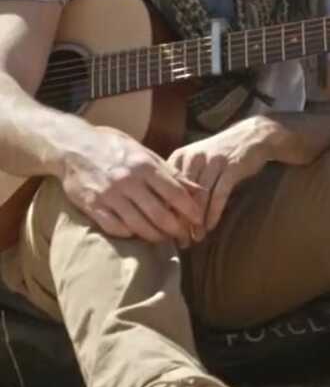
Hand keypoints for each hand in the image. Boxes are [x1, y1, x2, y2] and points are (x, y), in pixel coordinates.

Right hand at [58, 125, 202, 242]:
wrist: (73, 146)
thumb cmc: (115, 148)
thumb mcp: (145, 154)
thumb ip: (171, 173)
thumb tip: (197, 190)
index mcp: (145, 166)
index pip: (176, 194)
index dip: (191, 211)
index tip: (199, 221)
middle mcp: (129, 181)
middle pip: (159, 214)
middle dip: (176, 230)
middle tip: (185, 237)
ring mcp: (109, 195)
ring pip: (138, 225)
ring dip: (155, 236)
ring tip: (165, 239)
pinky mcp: (92, 206)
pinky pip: (114, 227)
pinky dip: (129, 234)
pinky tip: (138, 234)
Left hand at [167, 118, 272, 241]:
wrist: (253, 135)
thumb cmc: (223, 152)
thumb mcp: (198, 159)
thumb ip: (183, 178)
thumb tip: (167, 209)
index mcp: (181, 156)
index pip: (166, 188)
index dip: (166, 212)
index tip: (166, 231)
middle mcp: (194, 157)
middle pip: (182, 195)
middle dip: (181, 221)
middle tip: (181, 241)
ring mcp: (213, 161)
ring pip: (200, 197)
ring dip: (198, 221)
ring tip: (196, 237)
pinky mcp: (231, 167)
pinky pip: (219, 194)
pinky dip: (214, 213)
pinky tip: (212, 226)